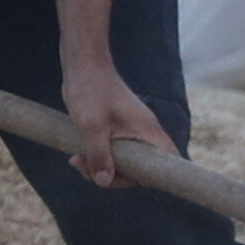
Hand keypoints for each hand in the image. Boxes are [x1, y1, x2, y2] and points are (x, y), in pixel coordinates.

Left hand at [59, 60, 175, 188]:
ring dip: (102, 166)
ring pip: (125, 160)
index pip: (168, 160)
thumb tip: (104, 182)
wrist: (82, 62)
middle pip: (141, 167)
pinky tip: (79, 154)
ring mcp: (131, 129)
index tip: (121, 179)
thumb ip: (99, 155)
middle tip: (86, 169)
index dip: (152, 177)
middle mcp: (144, 131)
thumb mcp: (91, 126)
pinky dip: (99, 156)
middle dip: (114, 175)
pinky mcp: (118, 127)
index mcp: (147, 129)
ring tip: (76, 160)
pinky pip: (115, 150)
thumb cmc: (89, 89)